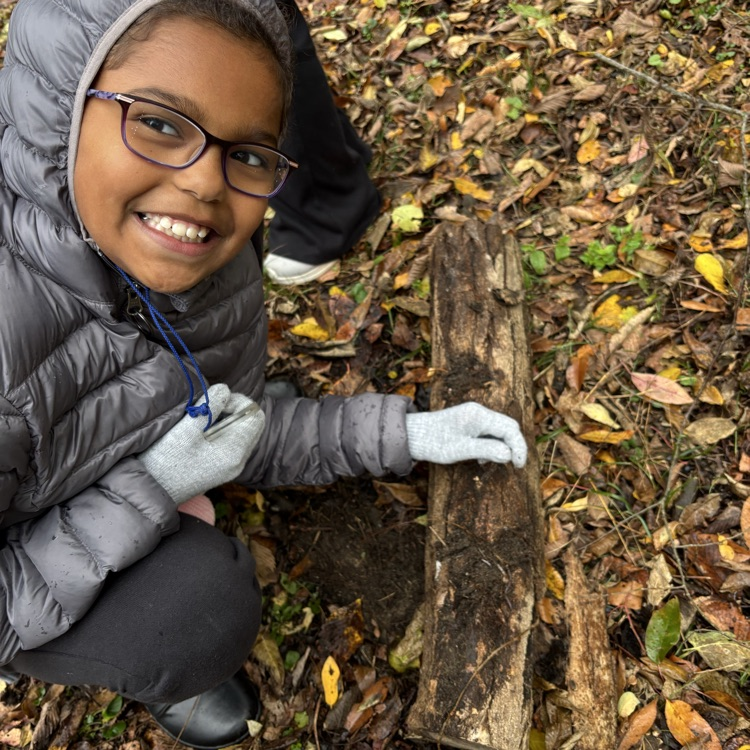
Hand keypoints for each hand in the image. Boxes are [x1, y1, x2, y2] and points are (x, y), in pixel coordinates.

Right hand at [139, 384, 265, 503]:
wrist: (150, 492)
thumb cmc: (164, 462)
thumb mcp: (185, 430)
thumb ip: (208, 407)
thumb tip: (225, 389)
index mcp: (235, 451)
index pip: (255, 416)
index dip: (238, 401)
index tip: (214, 401)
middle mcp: (239, 461)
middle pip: (251, 423)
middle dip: (232, 408)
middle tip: (207, 407)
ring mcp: (231, 466)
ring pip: (241, 431)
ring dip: (225, 419)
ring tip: (201, 420)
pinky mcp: (221, 468)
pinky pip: (231, 441)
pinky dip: (220, 430)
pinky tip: (200, 431)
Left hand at [406, 402, 526, 467]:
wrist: (412, 435)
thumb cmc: (434, 442)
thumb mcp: (460, 450)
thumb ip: (486, 450)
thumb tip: (509, 455)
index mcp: (479, 415)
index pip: (510, 428)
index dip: (519, 447)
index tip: (519, 466)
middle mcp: (479, 412)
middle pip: (508, 427)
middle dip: (514, 445)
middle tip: (514, 465)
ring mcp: (474, 416)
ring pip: (499, 430)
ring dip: (502, 446)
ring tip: (491, 463)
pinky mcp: (469, 422)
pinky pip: (489, 431)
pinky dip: (492, 444)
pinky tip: (482, 458)